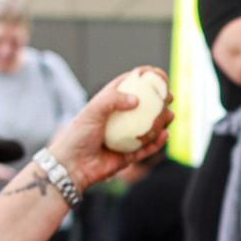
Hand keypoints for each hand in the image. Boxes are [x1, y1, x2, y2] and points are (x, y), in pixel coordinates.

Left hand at [45, 69, 174, 192]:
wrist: (71, 166)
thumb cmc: (78, 135)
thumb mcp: (93, 110)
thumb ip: (113, 100)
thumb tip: (137, 100)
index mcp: (109, 103)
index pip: (130, 85)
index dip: (145, 78)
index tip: (158, 75)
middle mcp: (119, 120)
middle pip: (144, 106)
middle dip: (159, 100)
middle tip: (169, 96)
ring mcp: (124, 138)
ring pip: (149, 128)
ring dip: (162, 121)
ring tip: (169, 115)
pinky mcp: (128, 156)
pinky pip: (147, 148)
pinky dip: (157, 142)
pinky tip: (165, 134)